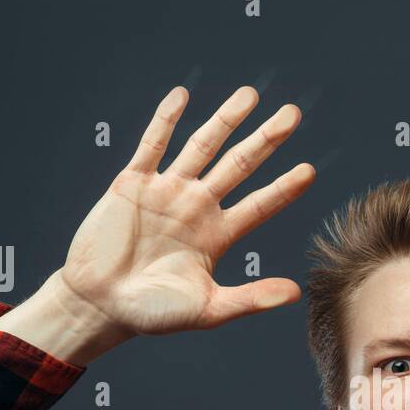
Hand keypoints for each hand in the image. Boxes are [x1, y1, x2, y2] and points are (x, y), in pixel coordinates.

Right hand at [57, 85, 314, 336]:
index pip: (260, 204)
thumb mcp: (209, 309)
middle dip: (265, 140)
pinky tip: (182, 95)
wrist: (101, 305)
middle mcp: (197, 207)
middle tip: (292, 115)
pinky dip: (166, 120)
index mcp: (218, 235)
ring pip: (202, 147)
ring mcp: (166, 192)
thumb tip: (296, 293)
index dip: (284, 187)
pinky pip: (152, 146)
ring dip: (225, 121)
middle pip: (239, 165)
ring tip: (249, 96)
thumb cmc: (154, 314)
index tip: (309, 170)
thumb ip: (251, 298)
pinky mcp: (132, 184)